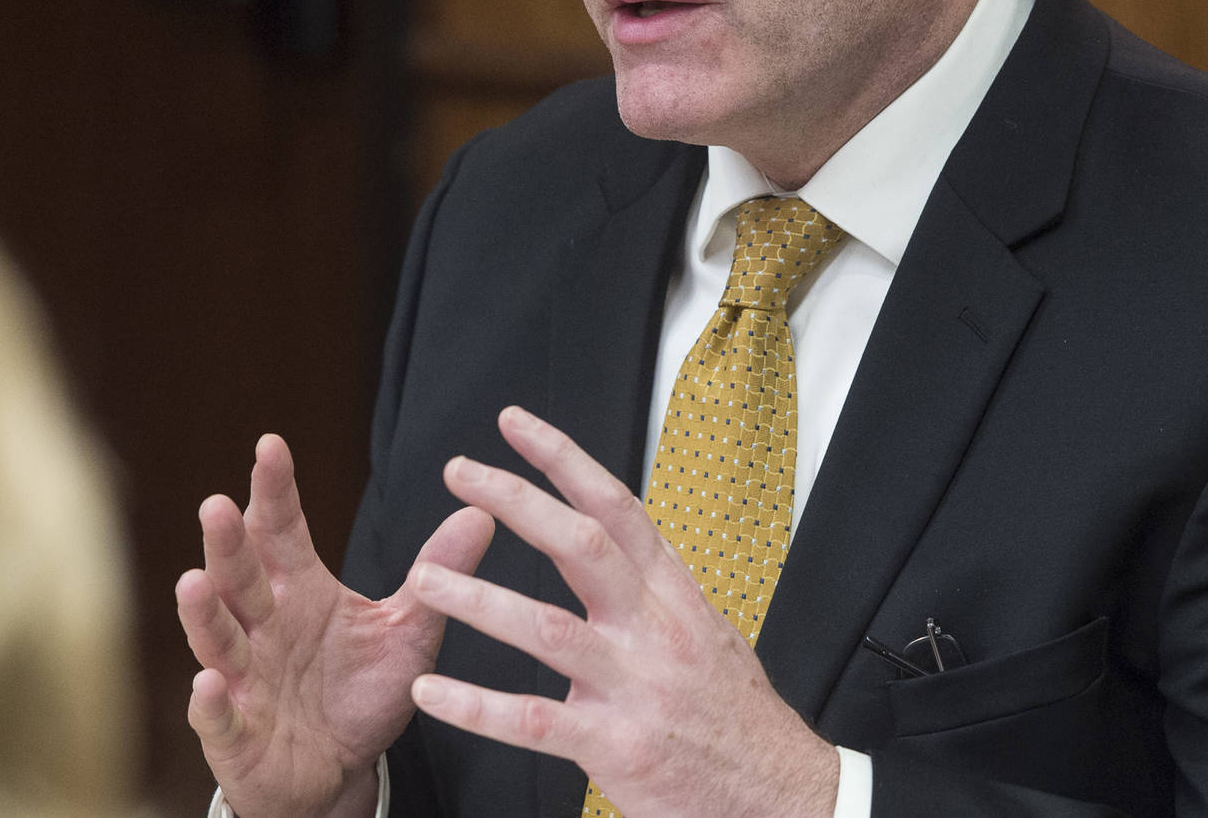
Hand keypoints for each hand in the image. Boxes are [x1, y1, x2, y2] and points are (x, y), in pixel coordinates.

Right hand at [177, 434, 495, 817]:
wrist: (338, 771)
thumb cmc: (360, 692)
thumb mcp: (407, 629)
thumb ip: (436, 574)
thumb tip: (482, 511)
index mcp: (300, 589)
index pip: (281, 530)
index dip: (274, 490)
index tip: (270, 444)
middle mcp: (262, 625)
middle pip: (239, 576)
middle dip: (226, 543)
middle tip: (216, 505)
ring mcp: (243, 678)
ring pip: (217, 639)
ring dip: (203, 613)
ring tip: (192, 581)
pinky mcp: (235, 733)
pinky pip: (219, 715)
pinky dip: (210, 701)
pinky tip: (207, 682)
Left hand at [406, 406, 839, 817]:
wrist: (781, 793)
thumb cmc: (737, 719)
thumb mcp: (708, 636)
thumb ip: (658, 597)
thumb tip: (619, 558)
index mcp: (675, 596)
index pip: (617, 508)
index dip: (564, 460)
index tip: (515, 426)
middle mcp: (656, 630)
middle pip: (582, 544)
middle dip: (517, 500)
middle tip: (460, 471)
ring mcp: (637, 687)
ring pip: (549, 629)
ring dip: (480, 600)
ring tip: (426, 581)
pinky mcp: (617, 747)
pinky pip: (535, 722)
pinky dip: (478, 707)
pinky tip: (433, 694)